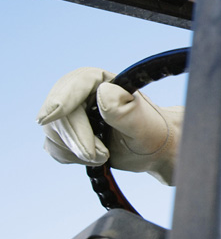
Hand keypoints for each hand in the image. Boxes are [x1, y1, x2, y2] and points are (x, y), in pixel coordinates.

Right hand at [36, 67, 182, 184]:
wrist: (153, 148)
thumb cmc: (152, 132)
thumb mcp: (142, 123)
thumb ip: (122, 110)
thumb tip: (102, 91)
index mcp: (103, 81)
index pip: (76, 84)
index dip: (61, 99)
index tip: (49, 118)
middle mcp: (82, 94)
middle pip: (60, 113)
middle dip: (77, 138)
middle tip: (102, 155)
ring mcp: (71, 113)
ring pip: (53, 132)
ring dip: (76, 150)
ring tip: (105, 155)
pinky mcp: (65, 133)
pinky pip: (54, 146)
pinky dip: (71, 156)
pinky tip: (94, 156)